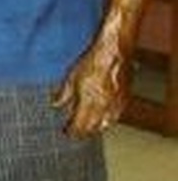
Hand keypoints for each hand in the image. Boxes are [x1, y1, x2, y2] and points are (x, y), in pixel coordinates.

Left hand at [53, 19, 127, 141]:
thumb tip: (56, 105)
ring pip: (104, 125)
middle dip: (82, 132)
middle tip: (77, 130)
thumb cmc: (95, 60)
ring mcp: (115, 105)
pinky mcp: (124, 99)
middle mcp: (102, 108)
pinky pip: (115, 116)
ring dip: (95, 128)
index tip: (66, 131)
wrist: (115, 49)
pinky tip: (103, 115)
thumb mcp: (73, 76)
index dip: (70, 132)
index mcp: (88, 103)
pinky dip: (108, 119)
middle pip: (91, 130)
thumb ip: (63, 94)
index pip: (77, 127)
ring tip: (89, 125)